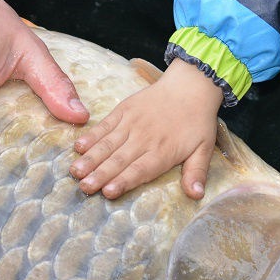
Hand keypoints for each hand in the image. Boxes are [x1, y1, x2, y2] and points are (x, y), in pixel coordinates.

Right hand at [70, 59, 224, 199]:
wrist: (191, 85)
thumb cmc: (197, 121)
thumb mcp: (204, 148)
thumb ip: (196, 172)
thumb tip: (196, 194)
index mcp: (163, 151)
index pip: (140, 170)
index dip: (123, 181)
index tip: (108, 192)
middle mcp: (144, 138)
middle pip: (119, 159)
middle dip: (100, 174)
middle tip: (84, 187)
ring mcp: (132, 123)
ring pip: (108, 144)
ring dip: (91, 159)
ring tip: (76, 171)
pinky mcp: (124, 111)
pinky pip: (105, 125)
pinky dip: (91, 136)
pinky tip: (79, 147)